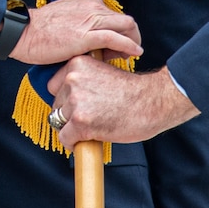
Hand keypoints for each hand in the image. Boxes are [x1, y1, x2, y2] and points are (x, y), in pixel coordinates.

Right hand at [12, 0, 142, 63]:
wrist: (23, 32)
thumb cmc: (40, 30)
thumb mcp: (66, 19)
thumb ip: (82, 24)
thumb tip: (94, 40)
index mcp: (88, 0)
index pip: (114, 14)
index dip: (120, 30)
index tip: (115, 46)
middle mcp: (92, 6)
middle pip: (125, 20)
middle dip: (130, 37)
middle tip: (124, 53)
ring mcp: (90, 19)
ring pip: (126, 26)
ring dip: (132, 42)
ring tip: (129, 56)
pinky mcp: (86, 35)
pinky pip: (116, 38)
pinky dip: (129, 45)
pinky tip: (134, 53)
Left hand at [48, 59, 197, 144]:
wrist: (153, 102)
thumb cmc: (133, 91)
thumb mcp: (103, 73)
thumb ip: (83, 80)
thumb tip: (66, 97)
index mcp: (78, 63)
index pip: (54, 86)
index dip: (66, 99)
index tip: (79, 106)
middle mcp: (72, 79)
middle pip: (56, 104)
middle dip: (69, 115)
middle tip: (90, 119)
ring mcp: (76, 101)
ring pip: (59, 122)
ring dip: (72, 128)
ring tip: (92, 129)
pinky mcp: (81, 122)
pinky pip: (65, 138)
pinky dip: (74, 144)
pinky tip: (88, 140)